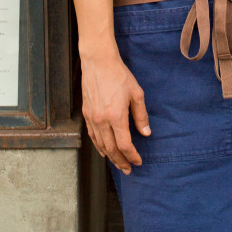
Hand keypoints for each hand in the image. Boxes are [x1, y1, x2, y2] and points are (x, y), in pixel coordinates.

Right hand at [81, 54, 149, 174]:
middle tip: (128, 169)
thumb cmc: (119, 75)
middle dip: (121, 161)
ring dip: (109, 156)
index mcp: (116, 116)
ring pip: (100, 144)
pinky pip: (92, 135)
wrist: (98, 62)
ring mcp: (92, 117)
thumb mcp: (136, 94)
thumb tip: (146, 133)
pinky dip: (99, 146)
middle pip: (111, 149)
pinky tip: (104, 150)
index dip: (132, 156)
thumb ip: (141, 116)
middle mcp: (102, 120)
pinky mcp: (86, 113)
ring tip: (118, 163)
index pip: (124, 145)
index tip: (138, 161)